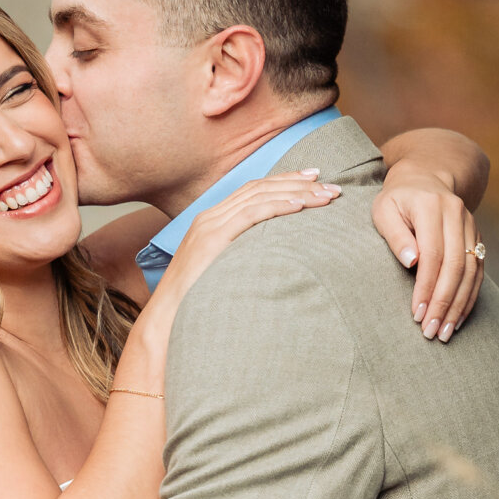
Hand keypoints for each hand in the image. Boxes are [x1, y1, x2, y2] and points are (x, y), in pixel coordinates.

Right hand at [160, 170, 341, 298]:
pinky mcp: (212, 240)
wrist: (167, 318)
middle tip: (331, 186)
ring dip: (297, 194)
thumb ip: (245, 257)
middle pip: (260, 188)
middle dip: (298, 184)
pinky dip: (278, 207)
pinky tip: (301, 206)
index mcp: (212, 221)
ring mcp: (210, 226)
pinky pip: (251, 215)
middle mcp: (210, 217)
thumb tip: (277, 260)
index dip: (285, 181)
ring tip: (326, 197)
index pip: (254, 190)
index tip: (314, 180)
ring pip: (260, 197)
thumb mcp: (225, 272)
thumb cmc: (198, 301)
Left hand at [373, 165, 482, 340]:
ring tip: (446, 333)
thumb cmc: (398, 199)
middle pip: (456, 266)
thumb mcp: (385, 211)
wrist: (427, 178)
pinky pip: (478, 271)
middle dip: (444, 303)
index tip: (417, 314)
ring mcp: (471, 226)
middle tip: (432, 332)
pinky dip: (470, 297)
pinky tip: (459, 318)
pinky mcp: (477, 238)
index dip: (426, 286)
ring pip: (471, 271)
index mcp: (432, 207)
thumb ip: (396, 235)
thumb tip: (411, 262)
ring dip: (459, 305)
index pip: (434, 254)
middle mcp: (457, 215)